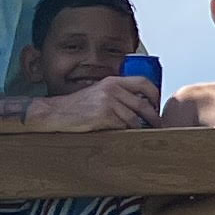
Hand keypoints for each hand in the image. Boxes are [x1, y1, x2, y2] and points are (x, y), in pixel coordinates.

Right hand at [28, 79, 153, 132]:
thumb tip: (142, 104)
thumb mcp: (100, 91)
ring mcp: (107, 103)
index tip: (157, 105)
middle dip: (153, 117)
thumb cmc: (79, 104)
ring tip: (139, 132)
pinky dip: (124, 132)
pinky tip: (121, 134)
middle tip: (157, 125)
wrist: (57, 112)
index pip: (144, 82)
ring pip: (134, 118)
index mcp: (113, 81)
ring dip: (138, 128)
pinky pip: (122, 127)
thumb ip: (119, 93)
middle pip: (143, 104)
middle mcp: (112, 89)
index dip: (155, 95)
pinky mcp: (103, 116)